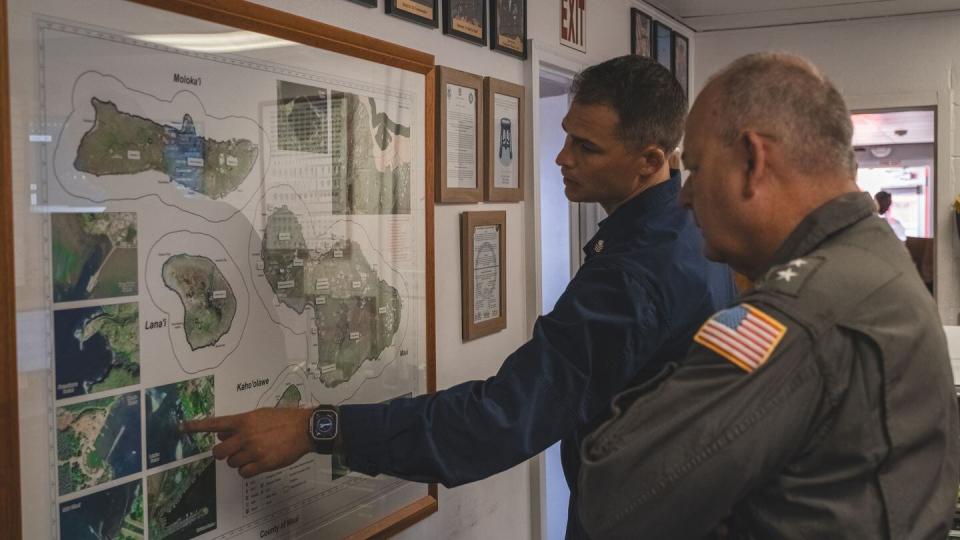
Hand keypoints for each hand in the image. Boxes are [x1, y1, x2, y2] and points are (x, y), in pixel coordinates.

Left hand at [181, 407, 313, 477]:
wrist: (304, 428)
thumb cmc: (283, 418)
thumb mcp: (260, 415)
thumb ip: (240, 424)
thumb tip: (222, 433)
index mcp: (244, 421)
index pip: (215, 424)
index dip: (196, 426)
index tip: (181, 427)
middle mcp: (245, 436)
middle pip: (219, 452)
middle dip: (222, 453)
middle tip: (231, 451)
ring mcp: (253, 451)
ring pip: (231, 463)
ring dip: (238, 461)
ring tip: (252, 454)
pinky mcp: (263, 464)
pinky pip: (244, 472)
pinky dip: (246, 470)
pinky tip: (255, 463)